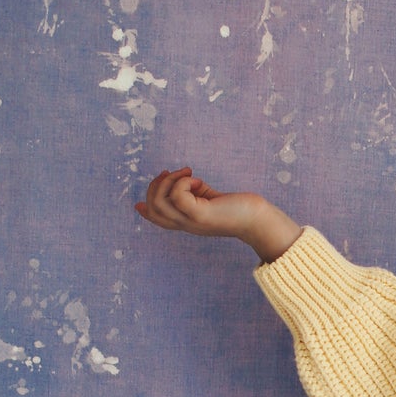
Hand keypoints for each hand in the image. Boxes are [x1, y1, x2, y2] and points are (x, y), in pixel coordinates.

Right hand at [134, 169, 301, 261]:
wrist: (257, 219)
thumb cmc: (237, 206)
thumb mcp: (208, 198)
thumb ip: (192, 191)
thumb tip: (180, 178)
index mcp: (186, 222)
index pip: (158, 219)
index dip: (145, 210)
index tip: (138, 202)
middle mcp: (186, 224)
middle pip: (153, 209)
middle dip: (155, 186)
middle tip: (173, 172)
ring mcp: (192, 221)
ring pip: (159, 202)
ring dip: (168, 181)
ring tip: (187, 173)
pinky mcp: (200, 215)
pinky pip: (177, 196)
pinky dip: (182, 182)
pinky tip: (197, 180)